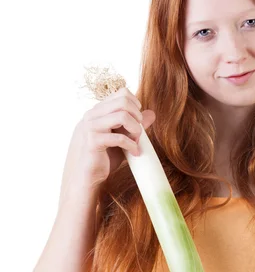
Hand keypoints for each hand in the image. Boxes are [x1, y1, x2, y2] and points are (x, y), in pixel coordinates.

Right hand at [59, 87, 156, 202]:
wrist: (85, 178)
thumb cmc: (102, 159)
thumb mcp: (122, 139)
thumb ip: (134, 126)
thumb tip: (151, 114)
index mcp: (97, 111)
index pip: (121, 93)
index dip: (135, 104)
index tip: (139, 120)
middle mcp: (92, 115)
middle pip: (123, 101)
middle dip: (137, 116)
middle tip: (139, 132)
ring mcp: (90, 127)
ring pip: (122, 115)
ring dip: (136, 129)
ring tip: (137, 142)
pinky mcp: (92, 142)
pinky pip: (119, 137)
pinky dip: (132, 145)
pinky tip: (135, 153)